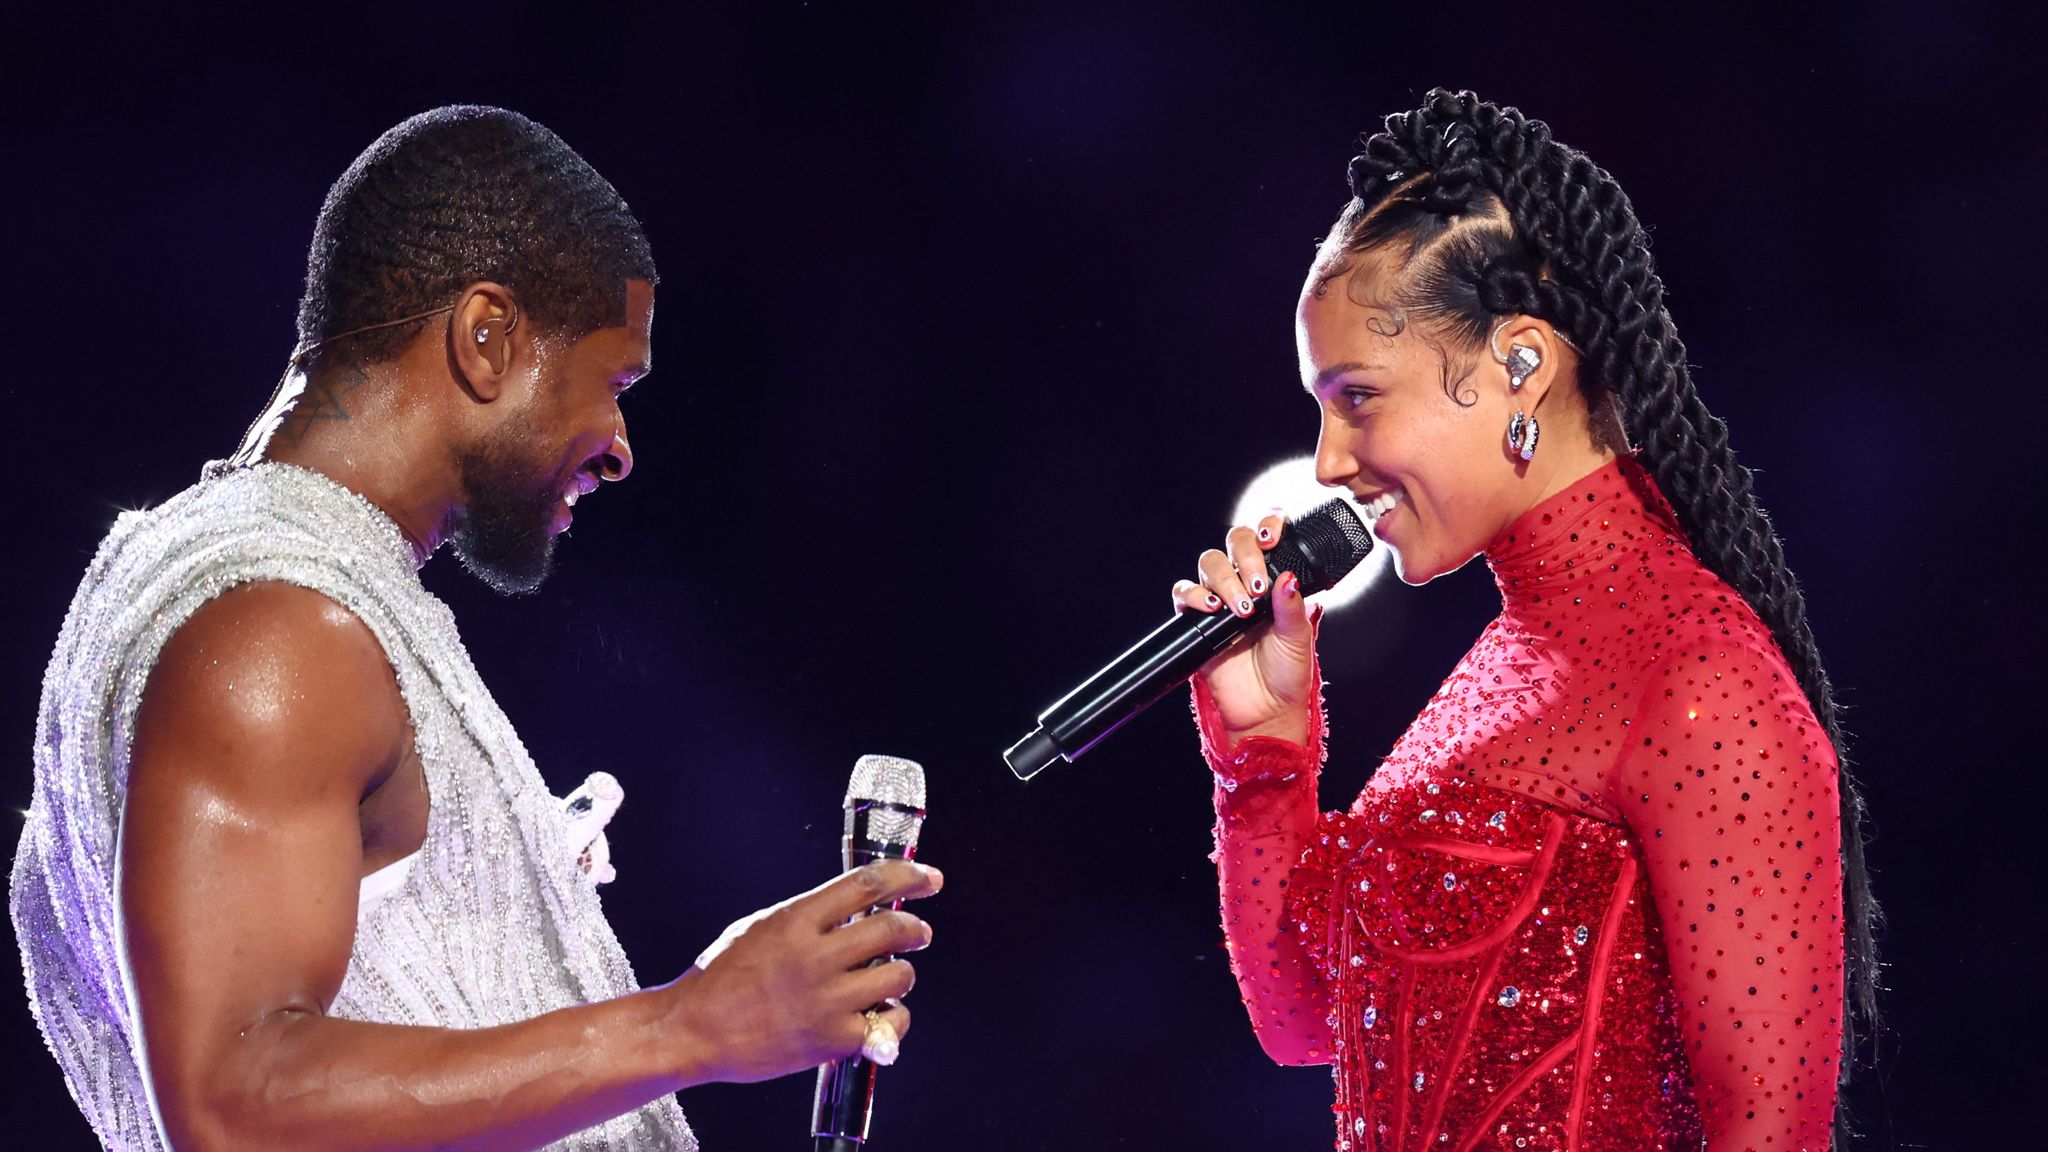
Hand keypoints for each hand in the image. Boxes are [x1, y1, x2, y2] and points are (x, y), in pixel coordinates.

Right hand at [666, 859, 940, 1083]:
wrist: (693, 1030)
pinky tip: (880, 1017)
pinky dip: (892, 1019)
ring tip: (890, 977)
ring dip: (902, 973)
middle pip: (892, 928)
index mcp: (796, 919)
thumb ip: (808, 917)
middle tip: (919, 933)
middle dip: (916, 929)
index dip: (909, 877)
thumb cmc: (721, 977)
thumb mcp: (761, 927)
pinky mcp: (831, 1039)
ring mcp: (825, 998)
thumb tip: (856, 906)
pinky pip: (889, 1022)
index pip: (868, 883)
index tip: (930, 880)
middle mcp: (815, 955)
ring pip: (898, 975)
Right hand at [1171, 513, 1315, 747]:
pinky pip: (1184, 593)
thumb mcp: (1299, 637)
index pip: (1266, 537)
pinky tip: (1212, 609)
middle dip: (1245, 556)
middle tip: (1257, 586)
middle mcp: (1244, 582)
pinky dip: (1194, 595)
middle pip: (1233, 542)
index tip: (1272, 538)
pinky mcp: (1197, 620)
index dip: (1266, 526)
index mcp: (1273, 580)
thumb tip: (1287, 577)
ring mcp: (1220, 599)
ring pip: (1209, 563)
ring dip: (1224, 579)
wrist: (1266, 709)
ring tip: (1242, 608)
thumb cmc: (1287, 672)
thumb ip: (1292, 606)